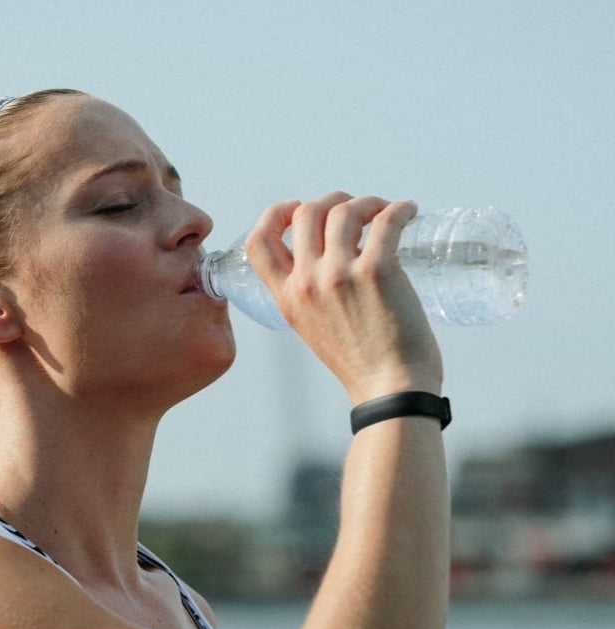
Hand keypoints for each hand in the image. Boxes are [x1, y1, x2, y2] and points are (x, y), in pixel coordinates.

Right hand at [246, 192, 443, 403]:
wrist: (390, 390)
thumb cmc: (361, 364)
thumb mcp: (314, 329)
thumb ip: (311, 298)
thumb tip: (331, 263)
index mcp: (287, 299)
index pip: (258, 242)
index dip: (274, 214)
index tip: (296, 208)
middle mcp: (307, 283)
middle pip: (306, 213)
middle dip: (332, 200)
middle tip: (356, 208)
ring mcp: (340, 275)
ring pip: (345, 210)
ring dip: (368, 202)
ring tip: (386, 212)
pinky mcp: (378, 270)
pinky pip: (387, 219)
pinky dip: (400, 208)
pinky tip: (409, 212)